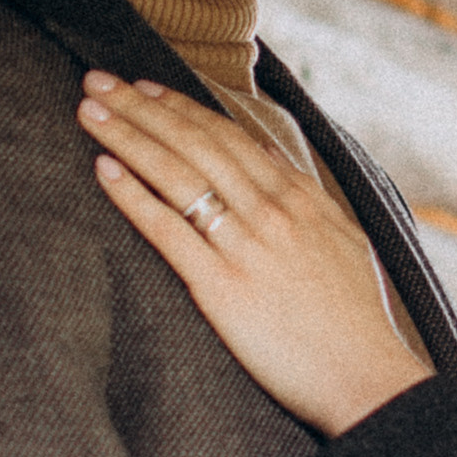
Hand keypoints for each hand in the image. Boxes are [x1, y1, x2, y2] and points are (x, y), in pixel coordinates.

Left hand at [78, 72, 433, 435]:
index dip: (180, 106)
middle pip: (193, 142)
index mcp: (298, 198)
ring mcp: (245, 246)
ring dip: (127, 135)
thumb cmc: (356, 319)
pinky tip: (103, 170)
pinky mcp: (222, 288)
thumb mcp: (343, 240)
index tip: (143, 86)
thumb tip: (270, 154)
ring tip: (89, 110)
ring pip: (176, 174)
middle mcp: (270, 211)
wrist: (367, 378)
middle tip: (97, 79)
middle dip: (141, 107)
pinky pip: (168, 231)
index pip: (227, 136)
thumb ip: (305, 194)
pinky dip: (133, 196)